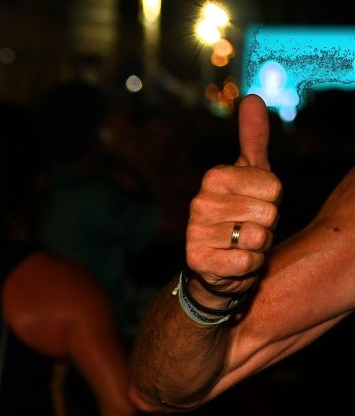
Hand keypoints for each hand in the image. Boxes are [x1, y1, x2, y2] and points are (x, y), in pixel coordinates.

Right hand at [185, 94, 280, 300]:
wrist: (218, 262)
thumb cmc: (240, 213)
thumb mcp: (250, 174)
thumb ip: (253, 138)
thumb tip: (253, 97)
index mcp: (214, 178)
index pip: (273, 187)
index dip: (273, 200)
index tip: (256, 203)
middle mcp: (200, 203)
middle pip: (267, 212)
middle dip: (267, 224)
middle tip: (249, 226)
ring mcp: (196, 232)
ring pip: (257, 237)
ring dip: (258, 245)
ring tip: (241, 243)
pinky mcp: (198, 260)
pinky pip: (246, 260)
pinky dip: (248, 265)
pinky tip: (234, 260)